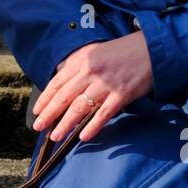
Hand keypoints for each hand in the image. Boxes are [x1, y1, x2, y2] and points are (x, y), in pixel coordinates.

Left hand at [31, 30, 153, 142]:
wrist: (150, 49)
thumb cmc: (121, 51)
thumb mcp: (93, 50)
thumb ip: (75, 62)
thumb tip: (58, 74)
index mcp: (82, 61)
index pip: (57, 83)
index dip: (45, 99)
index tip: (37, 112)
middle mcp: (90, 72)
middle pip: (64, 97)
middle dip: (49, 114)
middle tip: (38, 128)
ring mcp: (106, 85)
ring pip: (80, 108)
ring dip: (66, 124)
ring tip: (56, 136)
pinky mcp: (121, 95)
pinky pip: (103, 114)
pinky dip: (92, 127)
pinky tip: (83, 137)